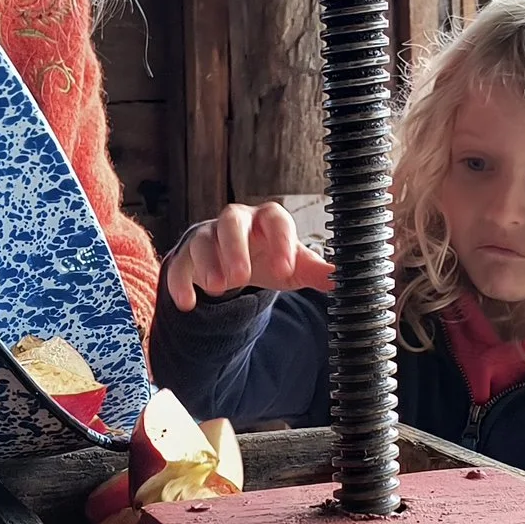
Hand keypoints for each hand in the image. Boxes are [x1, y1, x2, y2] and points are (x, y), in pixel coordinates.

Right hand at [161, 202, 333, 311]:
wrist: (237, 257)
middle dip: (235, 247)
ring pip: (203, 240)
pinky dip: (179, 283)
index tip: (286, 270)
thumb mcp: (294, 265)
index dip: (281, 241)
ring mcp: (208, 236)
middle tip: (241, 276)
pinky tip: (187, 304)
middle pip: (231, 221)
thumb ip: (317, 272)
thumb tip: (345, 281)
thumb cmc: (269, 256)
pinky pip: (179, 264)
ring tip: (217, 287)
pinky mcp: (188, 256)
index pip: (275, 219)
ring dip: (208, 263)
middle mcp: (236, 222)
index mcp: (267, 220)